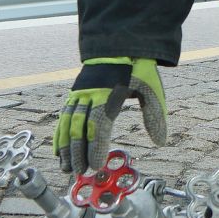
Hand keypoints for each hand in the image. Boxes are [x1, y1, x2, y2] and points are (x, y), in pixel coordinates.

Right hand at [55, 59, 166, 173]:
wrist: (120, 45)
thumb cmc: (138, 70)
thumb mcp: (151, 89)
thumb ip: (154, 115)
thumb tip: (160, 142)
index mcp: (109, 93)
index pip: (99, 124)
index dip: (95, 145)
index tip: (95, 165)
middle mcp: (90, 94)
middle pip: (79, 127)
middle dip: (77, 152)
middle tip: (79, 173)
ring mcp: (80, 93)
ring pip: (68, 123)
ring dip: (65, 147)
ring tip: (65, 168)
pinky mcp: (75, 93)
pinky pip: (64, 116)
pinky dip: (59, 134)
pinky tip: (58, 151)